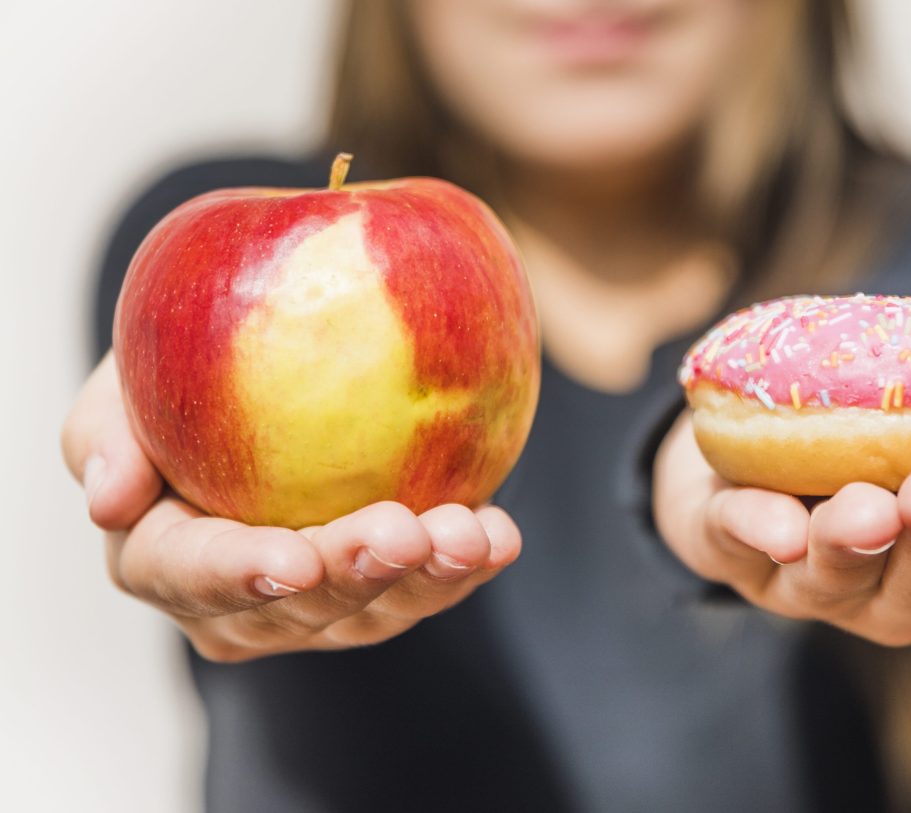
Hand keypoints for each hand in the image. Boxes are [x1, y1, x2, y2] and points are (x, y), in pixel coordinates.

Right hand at [61, 353, 520, 661]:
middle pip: (296, 605)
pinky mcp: (387, 585)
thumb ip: (105, 428)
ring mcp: (322, 602)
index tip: (292, 557)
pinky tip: (499, 534)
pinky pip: (432, 585)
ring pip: (374, 608)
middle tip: (401, 531)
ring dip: (427, 577)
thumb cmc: (186, 369)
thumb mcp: (129, 376)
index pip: (188, 574)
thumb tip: (107, 499)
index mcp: (162, 557)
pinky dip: (468, 562)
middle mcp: (242, 599)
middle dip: (352, 574)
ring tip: (468, 534)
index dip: (240, 573)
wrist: (274, 365)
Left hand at [654, 411, 910, 645]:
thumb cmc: (878, 440)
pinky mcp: (726, 544)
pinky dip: (753, 533)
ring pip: (832, 580)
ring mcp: (803, 579)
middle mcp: (885, 588)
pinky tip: (775, 526)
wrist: (755, 435)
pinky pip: (734, 545)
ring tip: (867, 508)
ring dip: (852, 548)